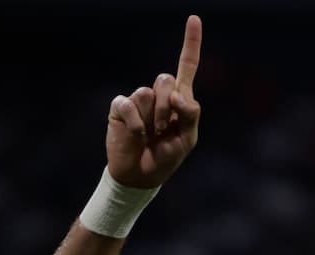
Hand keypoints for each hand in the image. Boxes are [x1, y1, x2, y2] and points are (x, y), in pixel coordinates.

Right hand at [105, 15, 201, 188]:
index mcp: (179, 100)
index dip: (190, 43)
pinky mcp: (120, 108)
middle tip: (164, 129)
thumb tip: (177, 95)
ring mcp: (138, 101)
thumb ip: (190, 114)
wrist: (141, 176)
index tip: (194, 18)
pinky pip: (129, 104)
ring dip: (153, 119)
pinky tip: (138, 137)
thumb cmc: (165, 158)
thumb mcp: (187, 139)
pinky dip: (137, 124)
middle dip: (167, 107)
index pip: (186, 67)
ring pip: (147, 93)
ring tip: (150, 136)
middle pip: (165, 79)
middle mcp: (158, 95)